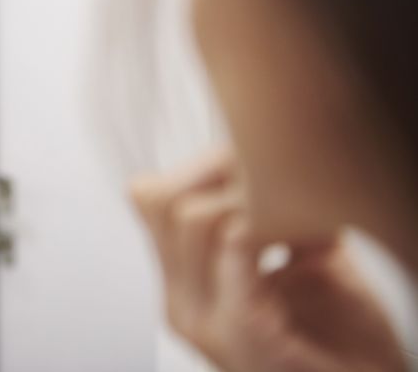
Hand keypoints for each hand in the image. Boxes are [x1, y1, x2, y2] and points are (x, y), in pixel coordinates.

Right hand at [130, 155, 405, 371]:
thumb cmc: (345, 339)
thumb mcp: (301, 259)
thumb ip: (271, 214)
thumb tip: (267, 153)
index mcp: (182, 283)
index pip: (148, 195)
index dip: (199, 166)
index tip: (251, 166)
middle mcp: (180, 302)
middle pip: (162, 198)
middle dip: (222, 171)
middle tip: (275, 181)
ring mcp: (203, 323)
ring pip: (193, 216)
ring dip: (250, 196)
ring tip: (293, 210)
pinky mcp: (242, 338)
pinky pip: (233, 254)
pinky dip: (262, 227)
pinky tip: (299, 231)